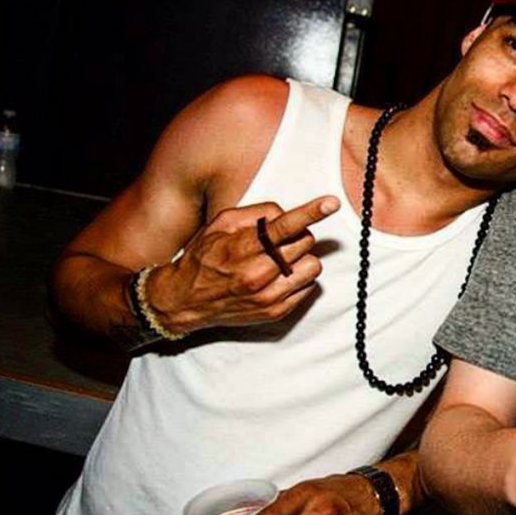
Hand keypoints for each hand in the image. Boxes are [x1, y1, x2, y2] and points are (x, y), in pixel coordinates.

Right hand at [146, 196, 338, 333]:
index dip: (310, 213)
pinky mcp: (276, 312)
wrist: (184, 300)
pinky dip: (298, 279)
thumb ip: (256, 213)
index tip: (331, 202)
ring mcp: (268, 296)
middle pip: (305, 243)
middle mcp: (257, 274)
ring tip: (281, 260)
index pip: (284, 227)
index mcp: (242, 248)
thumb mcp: (220, 224)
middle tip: (280, 240)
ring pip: (312, 267)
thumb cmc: (203, 257)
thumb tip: (285, 212)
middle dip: (297, 236)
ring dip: (302, 259)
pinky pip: (309, 287)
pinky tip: (278, 278)